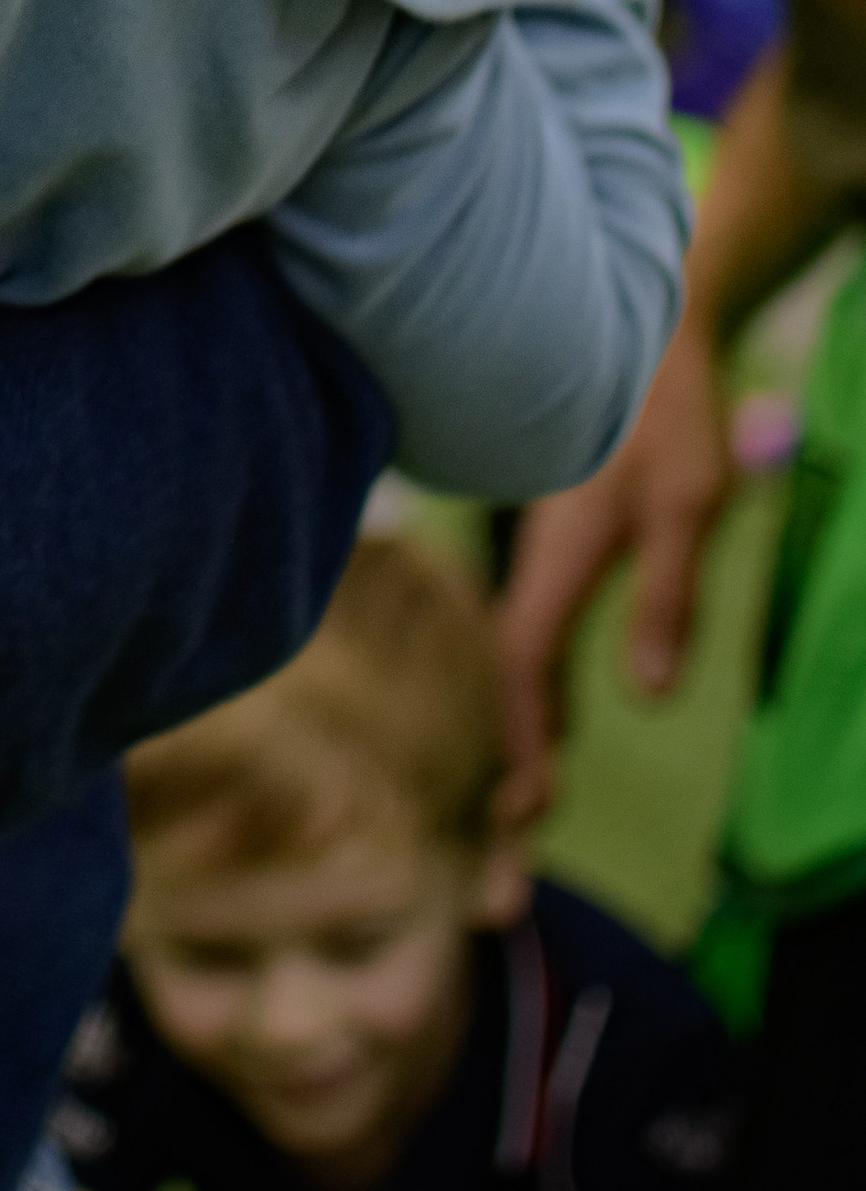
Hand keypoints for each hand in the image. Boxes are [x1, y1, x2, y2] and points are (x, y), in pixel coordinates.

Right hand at [495, 312, 733, 823]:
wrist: (649, 341)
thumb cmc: (671, 421)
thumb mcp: (689, 508)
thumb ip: (667, 598)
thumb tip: (647, 699)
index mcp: (557, 556)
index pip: (524, 664)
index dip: (521, 737)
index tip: (529, 808)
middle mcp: (534, 561)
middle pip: (503, 675)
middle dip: (502, 760)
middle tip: (508, 850)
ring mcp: (540, 555)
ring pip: (513, 657)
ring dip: (515, 733)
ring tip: (521, 811)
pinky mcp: (555, 550)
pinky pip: (528, 635)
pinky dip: (530, 693)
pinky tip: (549, 729)